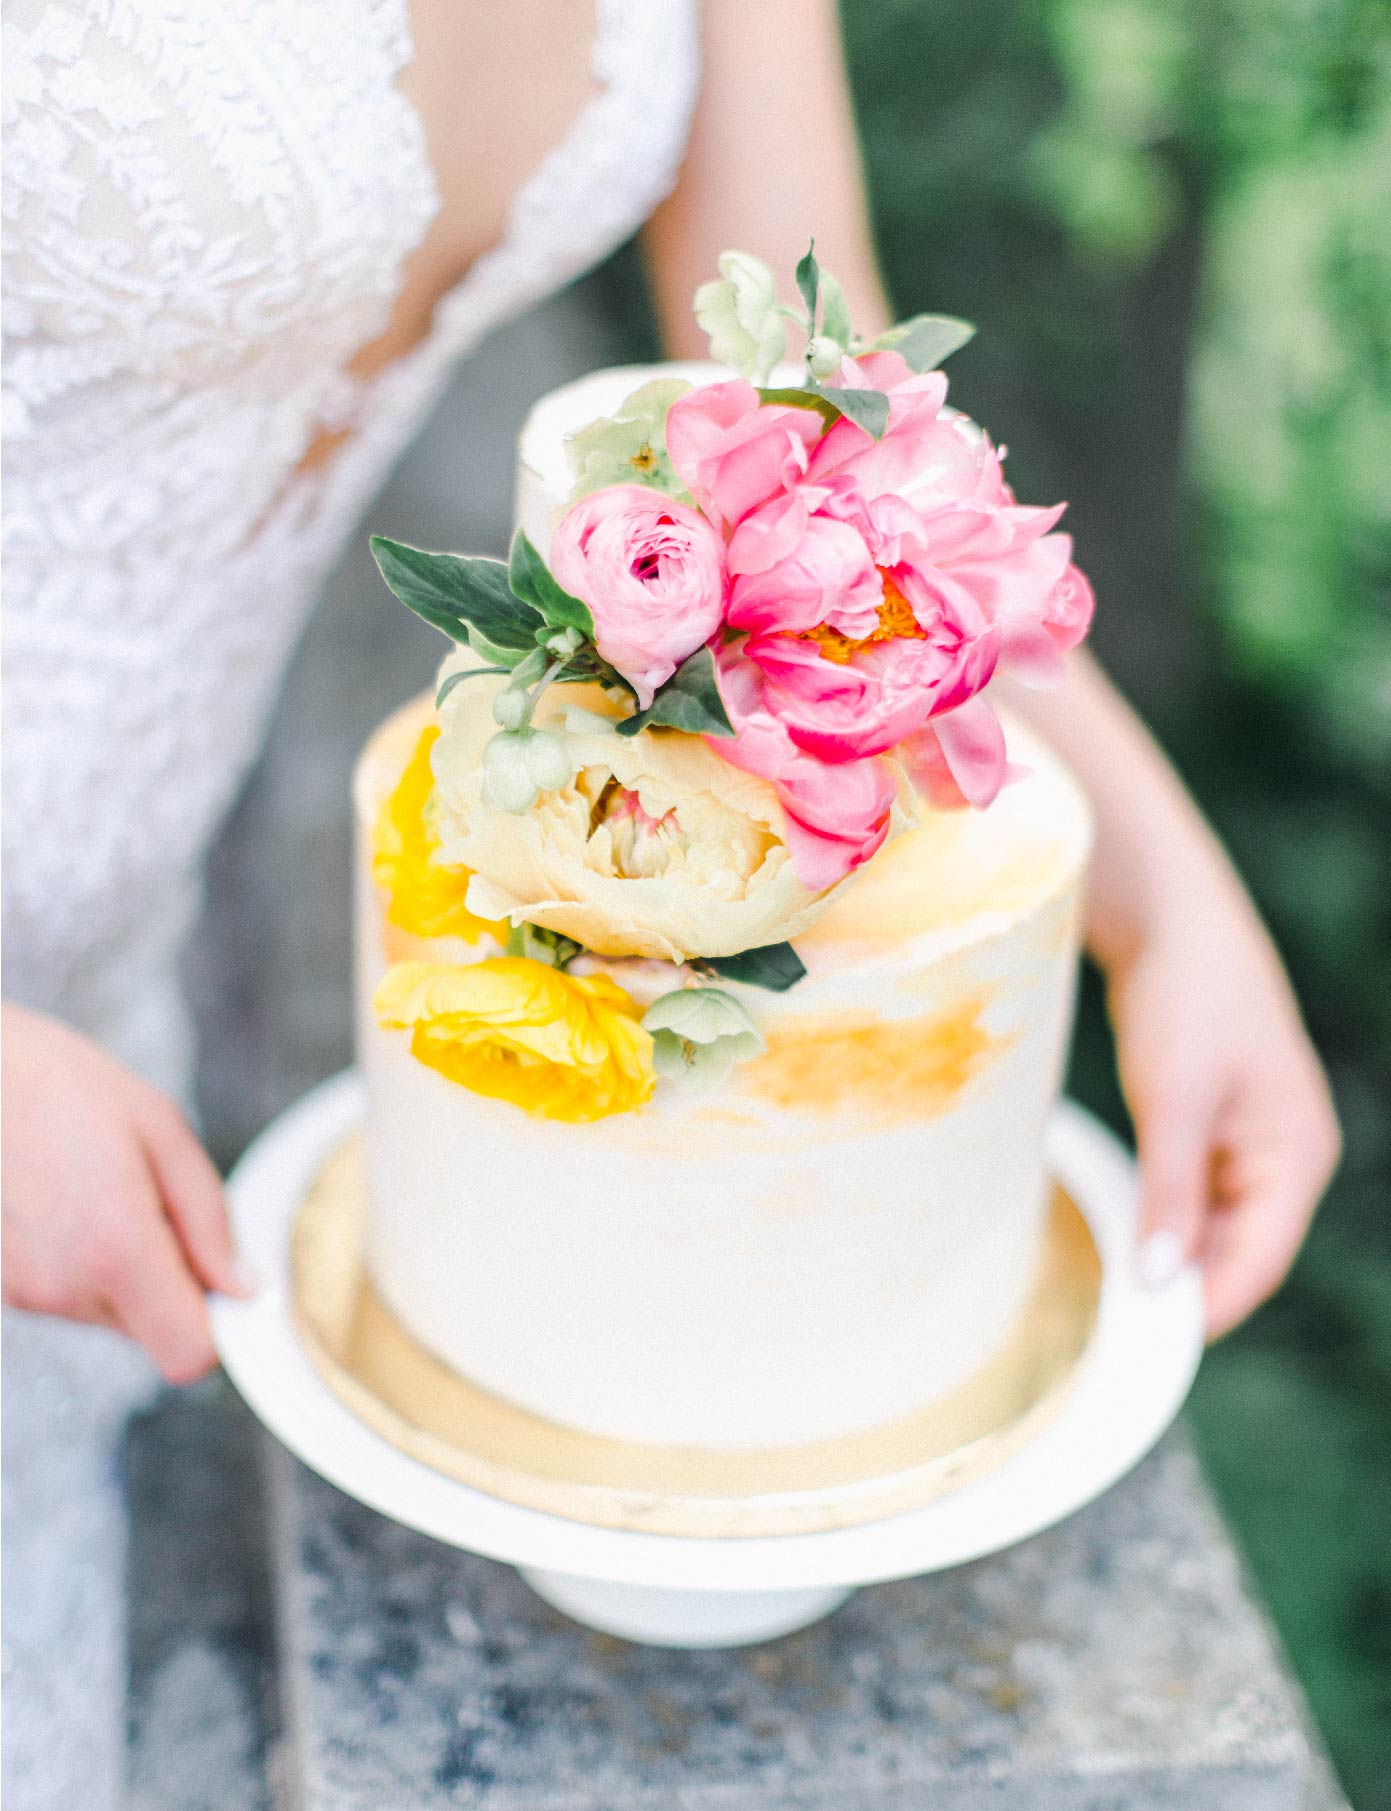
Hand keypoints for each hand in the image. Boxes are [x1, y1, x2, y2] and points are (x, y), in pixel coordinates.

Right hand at [2, 1002, 253, 1381]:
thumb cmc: (69, 1090)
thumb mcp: (164, 1133)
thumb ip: (210, 1221)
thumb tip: (243, 1288)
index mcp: (116, 1248)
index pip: (188, 1354)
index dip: (216, 1323)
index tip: (220, 1278)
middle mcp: (66, 1287)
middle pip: (154, 1331)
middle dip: (172, 1282)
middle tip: (153, 1205)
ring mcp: (28, 1293)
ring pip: (115, 1314)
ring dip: (128, 1269)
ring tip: (105, 1193)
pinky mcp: (7, 1289)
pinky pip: (76, 1295)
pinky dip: (88, 1263)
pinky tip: (71, 1204)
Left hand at [1106, 901, 1340, 1338]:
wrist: (1170, 918)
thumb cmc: (1184, 997)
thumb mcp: (1172, 1099)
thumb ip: (1170, 1192)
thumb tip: (1160, 1280)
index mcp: (1296, 1154)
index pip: (1259, 1260)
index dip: (1207, 1307)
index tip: (1147, 1346)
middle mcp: (1285, 1156)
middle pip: (1240, 1251)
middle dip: (1186, 1289)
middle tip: (1116, 1331)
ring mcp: (1252, 1142)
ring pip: (1214, 1227)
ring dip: (1171, 1257)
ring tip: (1110, 1295)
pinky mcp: (1217, 1127)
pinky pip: (1194, 1195)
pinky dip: (1162, 1219)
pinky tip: (1120, 1238)